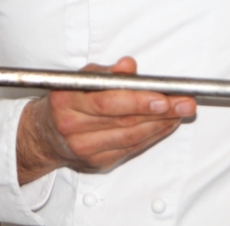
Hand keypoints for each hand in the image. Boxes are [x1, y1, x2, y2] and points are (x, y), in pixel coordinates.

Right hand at [16, 57, 195, 183]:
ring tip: (180, 111)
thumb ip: (104, 72)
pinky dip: (152, 135)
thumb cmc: (66, 101)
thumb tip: (128, 66)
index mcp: (65, 101)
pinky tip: (165, 124)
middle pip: (123, 121)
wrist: (45, 135)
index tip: (163, 96)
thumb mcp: (79, 79)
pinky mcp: (97, 163)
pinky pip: (132, 148)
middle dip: (159, 112)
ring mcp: (85, 149)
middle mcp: (72, 128)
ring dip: (160, 124)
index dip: (137, 100)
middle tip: (185, 103)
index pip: (106, 102)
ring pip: (131, 137)